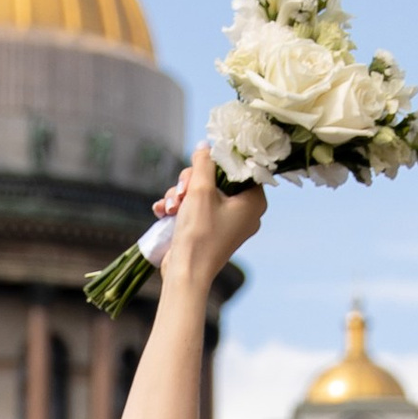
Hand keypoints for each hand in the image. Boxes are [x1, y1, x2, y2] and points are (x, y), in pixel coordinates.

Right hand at [154, 150, 265, 290]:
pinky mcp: (209, 230)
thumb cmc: (200, 233)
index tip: (201, 168)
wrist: (185, 273)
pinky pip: (195, 208)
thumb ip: (204, 162)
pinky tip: (163, 211)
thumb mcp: (201, 190)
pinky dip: (179, 208)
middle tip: (183, 191)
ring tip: (170, 207)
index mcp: (254, 202)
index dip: (216, 164)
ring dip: (180, 195)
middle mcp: (245, 212)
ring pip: (201, 192)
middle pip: (217, 179)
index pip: (239, 168)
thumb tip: (205, 145)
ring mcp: (226, 223)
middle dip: (192, 182)